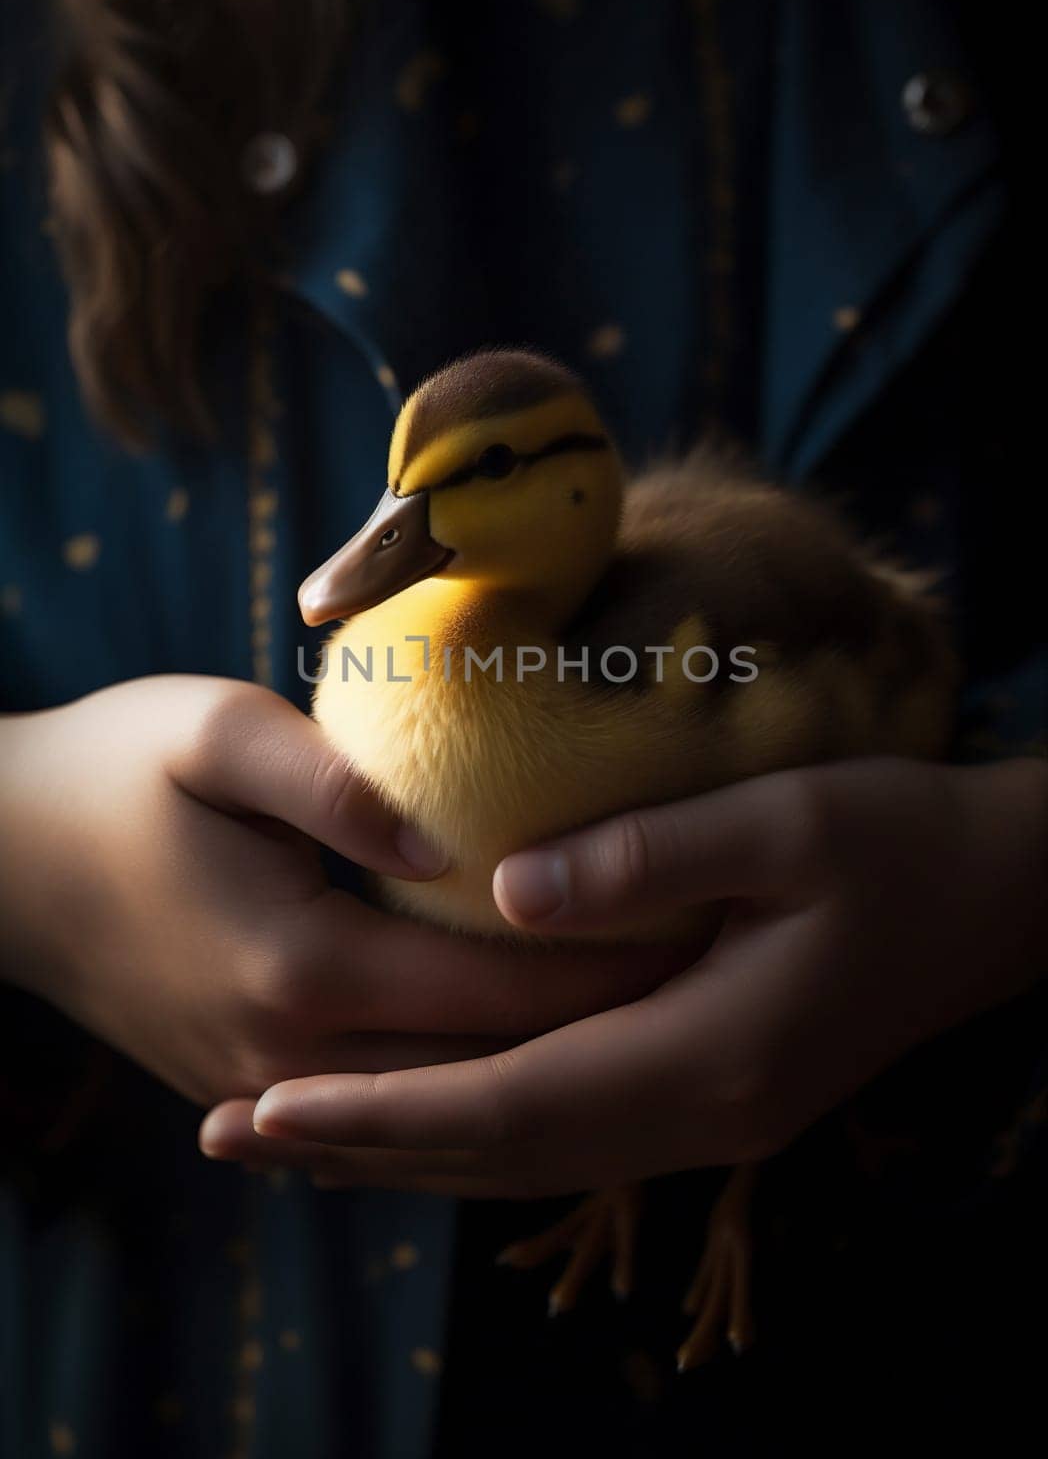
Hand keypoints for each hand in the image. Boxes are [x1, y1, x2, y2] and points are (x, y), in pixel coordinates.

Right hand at [0, 677, 691, 1107]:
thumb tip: (445, 843)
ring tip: (651, 1021)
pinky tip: (536, 1052)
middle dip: (603, 1032)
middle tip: (711, 982)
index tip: (706, 936)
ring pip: (444, 1104)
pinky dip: (471, 1083)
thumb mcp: (212, 731)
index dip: (611, 973)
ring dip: (546, 1065)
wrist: (0, 858)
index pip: (499, 998)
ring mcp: (267, 1086)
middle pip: (488, 1069)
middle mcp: (292, 1057)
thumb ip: (329, 780)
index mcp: (301, 970)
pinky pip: (389, 1102)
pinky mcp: (250, 1082)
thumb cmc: (111, 772)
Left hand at [225, 757, 1047, 1194]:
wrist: (994, 902)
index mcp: (710, 1055)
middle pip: (498, 1155)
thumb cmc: (898, 843)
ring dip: (406, 1155)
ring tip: (293, 1140)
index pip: (507, 1103)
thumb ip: (651, 855)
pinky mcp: (712, 1093)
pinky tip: (419, 1117)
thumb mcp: (788, 822)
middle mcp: (699, 1114)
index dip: (380, 1110)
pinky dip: (473, 1137)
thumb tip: (505, 890)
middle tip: (227, 1137)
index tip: (265, 1106)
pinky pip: (565, 1138)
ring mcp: (710, 1118)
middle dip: (360, 1151)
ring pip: (526, 1161)